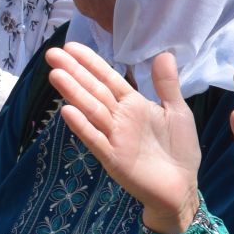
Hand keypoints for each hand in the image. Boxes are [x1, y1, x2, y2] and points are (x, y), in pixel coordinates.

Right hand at [49, 42, 203, 231]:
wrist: (181, 186)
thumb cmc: (179, 149)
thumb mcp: (177, 111)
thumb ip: (167, 85)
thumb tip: (164, 53)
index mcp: (134, 105)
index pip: (108, 79)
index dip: (91, 63)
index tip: (71, 46)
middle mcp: (120, 118)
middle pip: (94, 91)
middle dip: (74, 72)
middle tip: (52, 54)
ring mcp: (114, 138)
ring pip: (91, 111)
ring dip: (74, 93)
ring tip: (56, 74)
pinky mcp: (114, 158)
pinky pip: (96, 140)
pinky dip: (83, 127)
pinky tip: (67, 112)